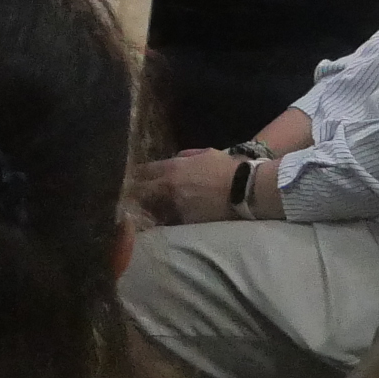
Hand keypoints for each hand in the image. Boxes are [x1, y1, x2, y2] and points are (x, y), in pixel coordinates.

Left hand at [129, 148, 243, 224]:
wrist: (245, 190)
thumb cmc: (228, 168)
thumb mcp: (205, 153)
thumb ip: (186, 157)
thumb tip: (175, 160)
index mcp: (172, 168)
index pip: (144, 171)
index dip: (137, 174)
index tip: (134, 178)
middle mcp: (168, 187)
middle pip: (142, 192)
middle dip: (136, 194)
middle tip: (132, 198)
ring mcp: (175, 206)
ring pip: (152, 210)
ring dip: (148, 210)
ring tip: (144, 212)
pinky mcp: (185, 222)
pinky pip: (169, 222)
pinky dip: (165, 222)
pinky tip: (162, 224)